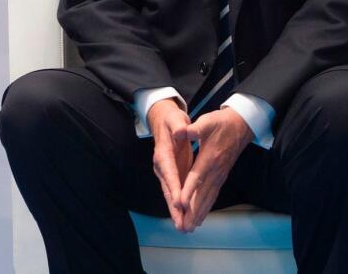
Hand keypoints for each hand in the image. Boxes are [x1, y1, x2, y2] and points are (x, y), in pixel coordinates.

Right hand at [148, 98, 193, 230]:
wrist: (163, 121)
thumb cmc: (171, 120)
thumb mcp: (175, 119)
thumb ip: (178, 125)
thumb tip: (181, 131)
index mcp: (163, 153)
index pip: (169, 172)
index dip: (174, 187)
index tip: (179, 202)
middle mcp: (161, 166)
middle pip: (168, 190)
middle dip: (174, 208)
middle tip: (181, 224)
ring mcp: (165, 172)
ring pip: (171, 194)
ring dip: (177, 211)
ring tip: (183, 227)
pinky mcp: (171, 175)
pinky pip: (176, 192)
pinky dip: (180, 205)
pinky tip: (186, 216)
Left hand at [175, 108, 251, 231]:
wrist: (241, 125)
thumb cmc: (221, 123)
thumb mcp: (206, 122)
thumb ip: (194, 129)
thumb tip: (181, 131)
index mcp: (210, 158)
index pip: (196, 177)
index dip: (188, 190)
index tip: (180, 204)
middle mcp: (216, 170)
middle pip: (202, 194)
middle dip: (193, 211)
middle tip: (184, 227)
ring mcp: (219, 175)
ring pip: (208, 198)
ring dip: (199, 213)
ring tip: (190, 228)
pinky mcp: (221, 177)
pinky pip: (213, 195)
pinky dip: (206, 207)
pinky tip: (200, 217)